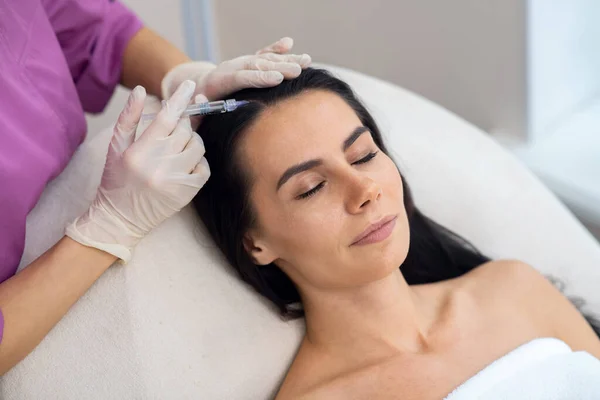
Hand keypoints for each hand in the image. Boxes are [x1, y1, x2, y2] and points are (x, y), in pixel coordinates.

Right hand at [66, 81, 209, 261]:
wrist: (120, 219)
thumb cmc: (116, 180)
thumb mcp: (115, 148)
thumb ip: (129, 118)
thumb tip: (142, 90)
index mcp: (139, 151)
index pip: (166, 118)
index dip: (180, 99)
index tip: (191, 85)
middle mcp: (159, 165)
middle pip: (185, 130)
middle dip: (183, 124)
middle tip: (175, 130)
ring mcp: (175, 180)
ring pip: (197, 146)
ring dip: (191, 142)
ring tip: (176, 150)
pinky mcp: (187, 192)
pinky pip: (204, 167)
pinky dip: (198, 162)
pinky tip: (184, 164)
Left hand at [161, 37, 311, 101]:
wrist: (194, 88)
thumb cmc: (196, 107)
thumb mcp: (193, 112)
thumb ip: (196, 110)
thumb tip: (199, 104)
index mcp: (217, 81)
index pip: (241, 77)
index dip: (258, 78)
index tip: (277, 79)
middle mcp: (231, 67)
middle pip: (256, 65)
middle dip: (278, 67)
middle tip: (297, 71)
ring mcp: (240, 63)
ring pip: (264, 59)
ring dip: (285, 59)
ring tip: (305, 61)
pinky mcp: (247, 62)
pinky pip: (262, 54)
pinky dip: (276, 49)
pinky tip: (289, 44)